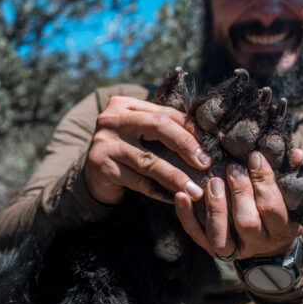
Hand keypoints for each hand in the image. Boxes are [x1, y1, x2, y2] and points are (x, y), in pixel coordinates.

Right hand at [84, 96, 210, 205]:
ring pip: (149, 160)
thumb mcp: (141, 134)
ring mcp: (104, 142)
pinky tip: (174, 198)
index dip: (190, 129)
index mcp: (125, 105)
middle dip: (186, 145)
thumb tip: (206, 140)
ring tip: (195, 191)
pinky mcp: (100, 165)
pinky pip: (137, 181)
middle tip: (206, 164)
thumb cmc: (126, 151)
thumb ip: (164, 129)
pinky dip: (159, 192)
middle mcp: (112, 119)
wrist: (93, 175)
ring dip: (176, 177)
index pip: (165, 113)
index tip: (209, 148)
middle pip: (157, 126)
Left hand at [175, 148, 302, 258]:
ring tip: (213, 181)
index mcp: (282, 230)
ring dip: (215, 207)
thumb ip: (295, 176)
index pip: (272, 208)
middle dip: (240, 193)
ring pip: (220, 236)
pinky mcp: (211, 248)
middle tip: (233, 168)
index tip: (255, 157)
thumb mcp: (295, 197)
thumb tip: (298, 154)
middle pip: (247, 222)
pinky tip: (181, 195)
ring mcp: (233, 249)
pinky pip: (197, 235)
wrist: (270, 248)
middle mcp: (258, 244)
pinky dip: (187, 216)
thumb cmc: (283, 212)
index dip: (264, 182)